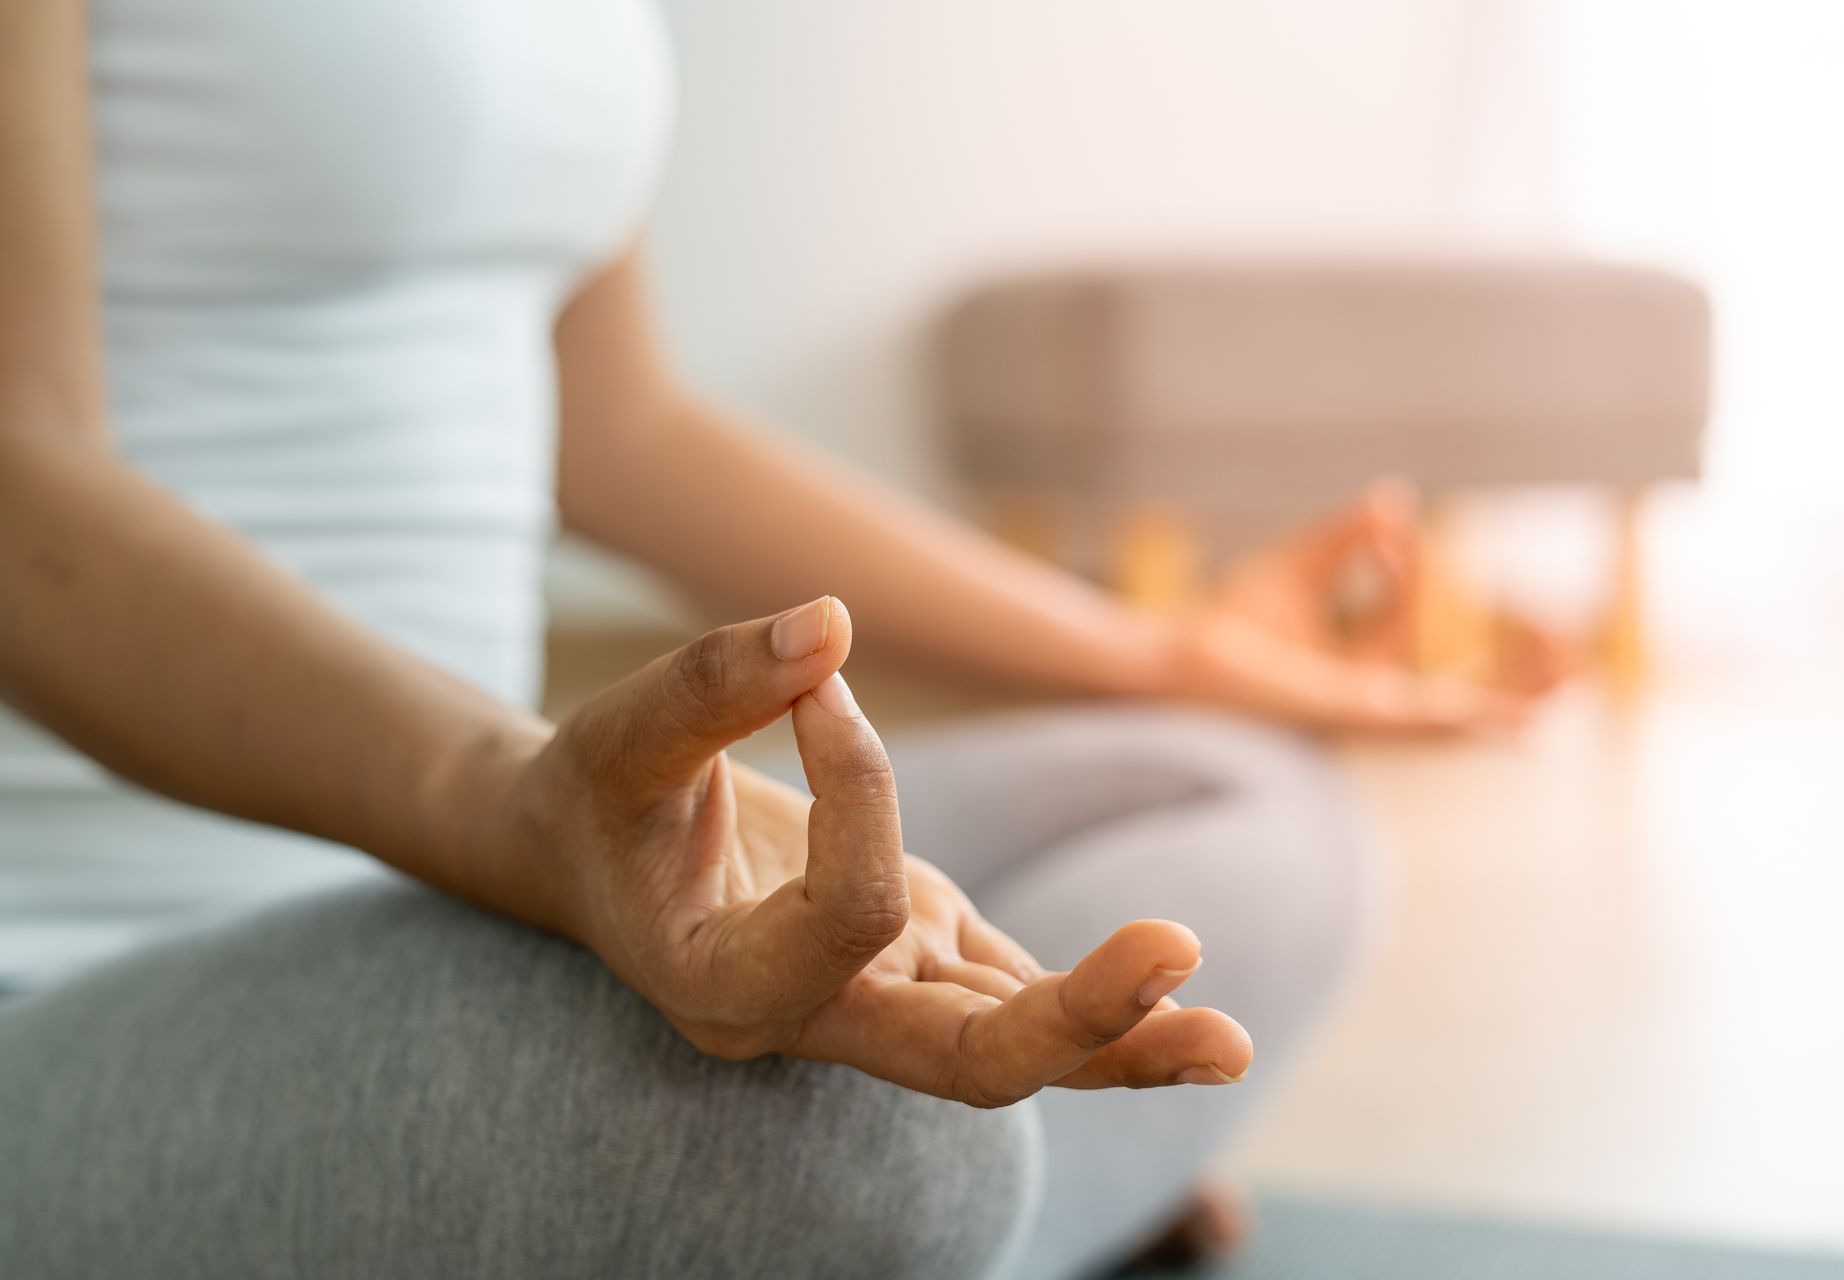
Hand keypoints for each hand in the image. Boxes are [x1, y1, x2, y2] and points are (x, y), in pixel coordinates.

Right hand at [504, 597, 1252, 1105]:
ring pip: (1009, 1050)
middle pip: (962, 1063)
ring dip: (1122, 1038)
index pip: (850, 916)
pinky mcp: (920, 963)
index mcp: (724, 986)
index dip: (862, 787)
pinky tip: (1187, 1009)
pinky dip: (1102, 1010)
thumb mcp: (621, 733)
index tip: (816, 684)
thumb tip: (829, 621)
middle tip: (1173, 950)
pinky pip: (1016, 999)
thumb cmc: (596, 798)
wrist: (589, 853)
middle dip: (1072, 1018)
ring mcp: (877, 1000)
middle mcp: (813, 1020)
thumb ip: (713, 684)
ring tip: (1224, 1038)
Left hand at [1167, 483, 1572, 733]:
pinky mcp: (1353, 720)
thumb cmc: (1221, 625)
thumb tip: (1396, 500)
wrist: (1175, 661)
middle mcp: (1361, 699)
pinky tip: (1517, 726)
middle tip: (1570, 664)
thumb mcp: (1295, 568)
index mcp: (1345, 666)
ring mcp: (1362, 716)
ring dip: (1509, 707)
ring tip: (1566, 699)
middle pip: (1452, 691)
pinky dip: (1470, 723)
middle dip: (1510, 680)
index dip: (1405, 568)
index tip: (1388, 526)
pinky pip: (1423, 723)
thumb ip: (1346, 539)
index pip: (1402, 618)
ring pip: (1452, 716)